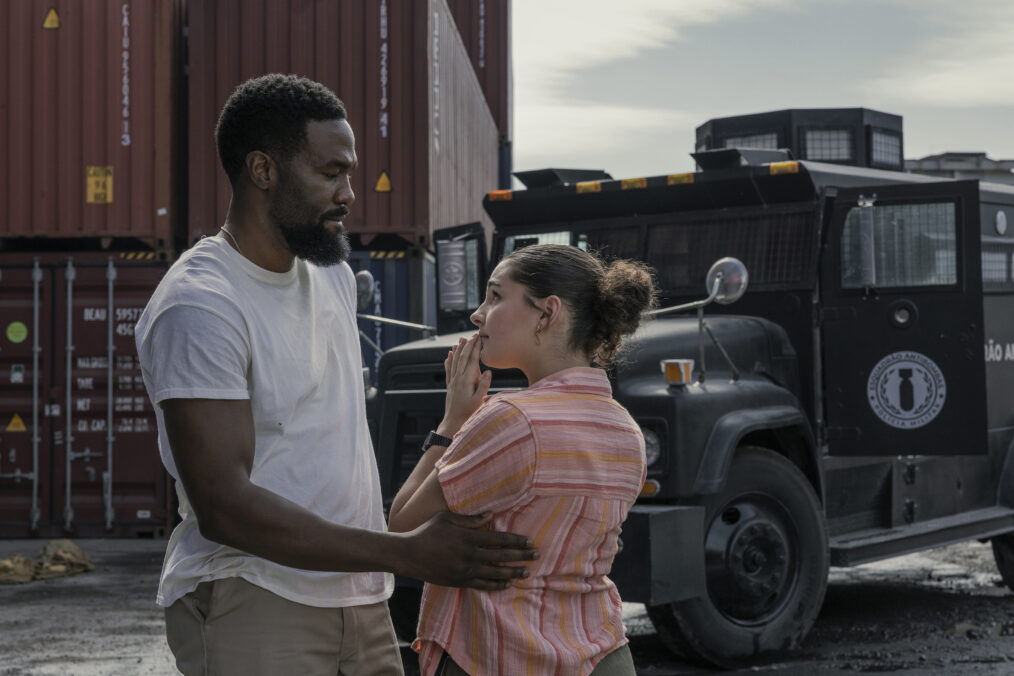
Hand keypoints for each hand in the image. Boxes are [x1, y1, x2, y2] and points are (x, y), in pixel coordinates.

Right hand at [399, 511, 537, 589]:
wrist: (408, 555)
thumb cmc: (427, 532)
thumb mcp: (446, 518)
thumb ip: (469, 518)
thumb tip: (490, 514)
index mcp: (468, 537)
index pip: (498, 539)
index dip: (516, 540)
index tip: (529, 541)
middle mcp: (470, 555)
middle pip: (501, 556)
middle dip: (521, 556)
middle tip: (537, 555)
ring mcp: (465, 570)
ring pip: (495, 573)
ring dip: (513, 573)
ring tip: (526, 572)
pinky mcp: (459, 582)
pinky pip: (483, 585)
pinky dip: (496, 585)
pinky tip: (507, 584)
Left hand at [439, 335, 490, 436]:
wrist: (454, 422)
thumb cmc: (469, 412)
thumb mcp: (479, 400)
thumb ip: (484, 385)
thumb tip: (488, 371)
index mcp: (467, 380)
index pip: (472, 360)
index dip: (476, 348)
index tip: (479, 338)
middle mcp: (458, 378)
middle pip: (463, 357)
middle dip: (468, 345)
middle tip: (473, 335)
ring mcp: (453, 381)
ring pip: (455, 361)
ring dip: (458, 349)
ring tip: (461, 340)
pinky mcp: (449, 385)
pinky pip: (448, 369)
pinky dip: (449, 360)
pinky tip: (449, 354)